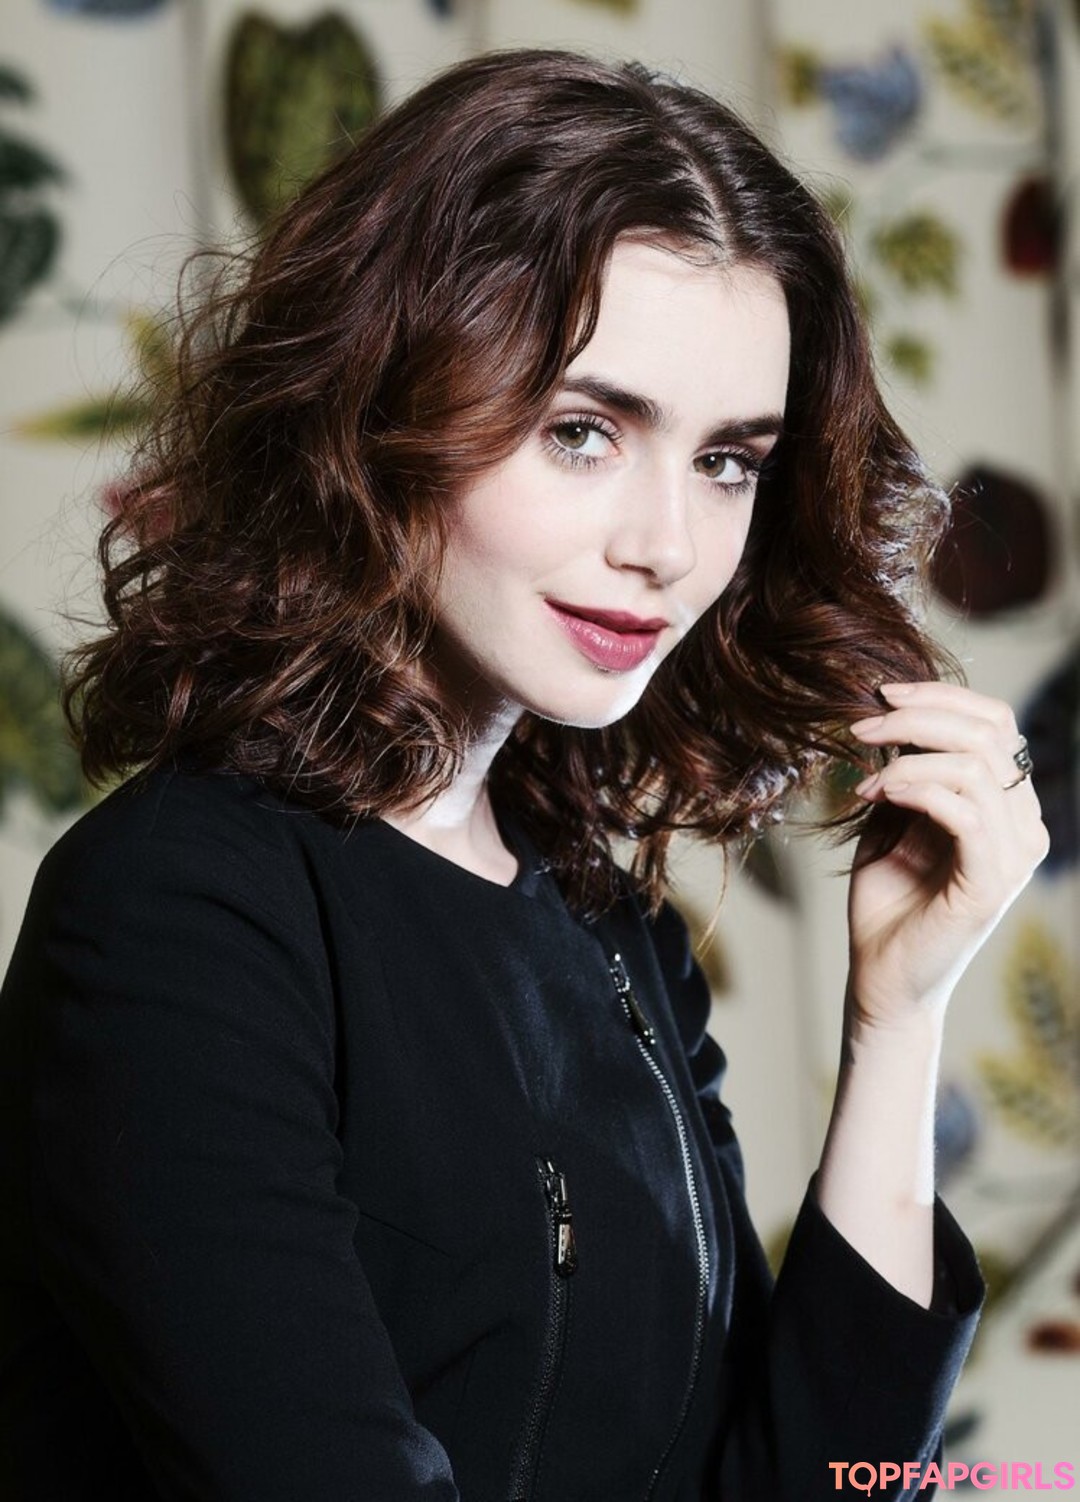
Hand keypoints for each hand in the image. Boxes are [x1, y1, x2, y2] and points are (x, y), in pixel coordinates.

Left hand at [844, 680, 1048, 1031]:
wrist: (882, 978)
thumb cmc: (888, 901)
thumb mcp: (894, 818)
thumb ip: (907, 770)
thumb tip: (890, 715)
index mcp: (1008, 805)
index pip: (996, 722)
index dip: (940, 697)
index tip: (881, 695)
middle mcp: (1024, 826)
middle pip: (990, 733)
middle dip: (918, 716)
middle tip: (860, 726)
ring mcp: (1014, 856)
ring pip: (976, 767)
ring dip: (907, 758)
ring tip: (863, 778)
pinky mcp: (991, 883)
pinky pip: (966, 813)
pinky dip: (917, 790)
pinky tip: (878, 794)